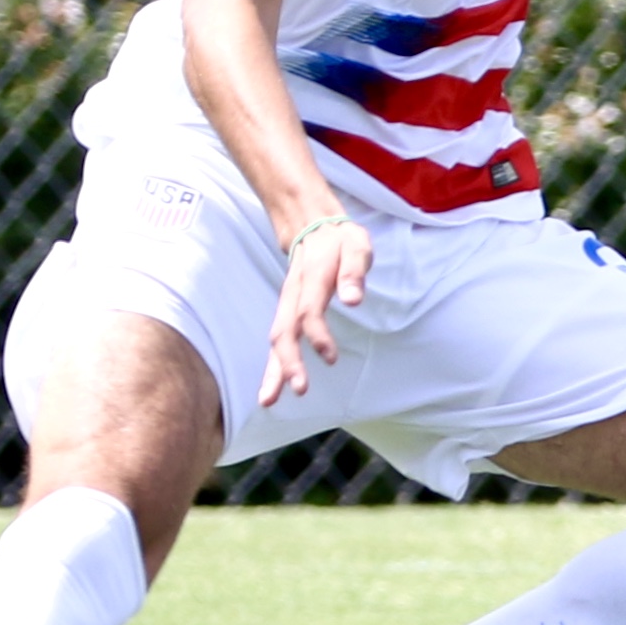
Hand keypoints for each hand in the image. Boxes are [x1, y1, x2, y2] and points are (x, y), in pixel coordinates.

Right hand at [261, 217, 374, 404]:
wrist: (310, 223)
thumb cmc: (340, 240)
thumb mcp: (356, 245)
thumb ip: (354, 271)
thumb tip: (354, 300)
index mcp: (312, 278)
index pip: (309, 310)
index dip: (318, 335)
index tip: (330, 358)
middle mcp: (294, 294)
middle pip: (285, 330)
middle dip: (288, 361)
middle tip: (299, 389)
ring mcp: (286, 304)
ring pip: (276, 338)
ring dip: (273, 369)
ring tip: (269, 400)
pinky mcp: (286, 312)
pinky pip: (278, 340)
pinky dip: (273, 365)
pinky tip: (271, 390)